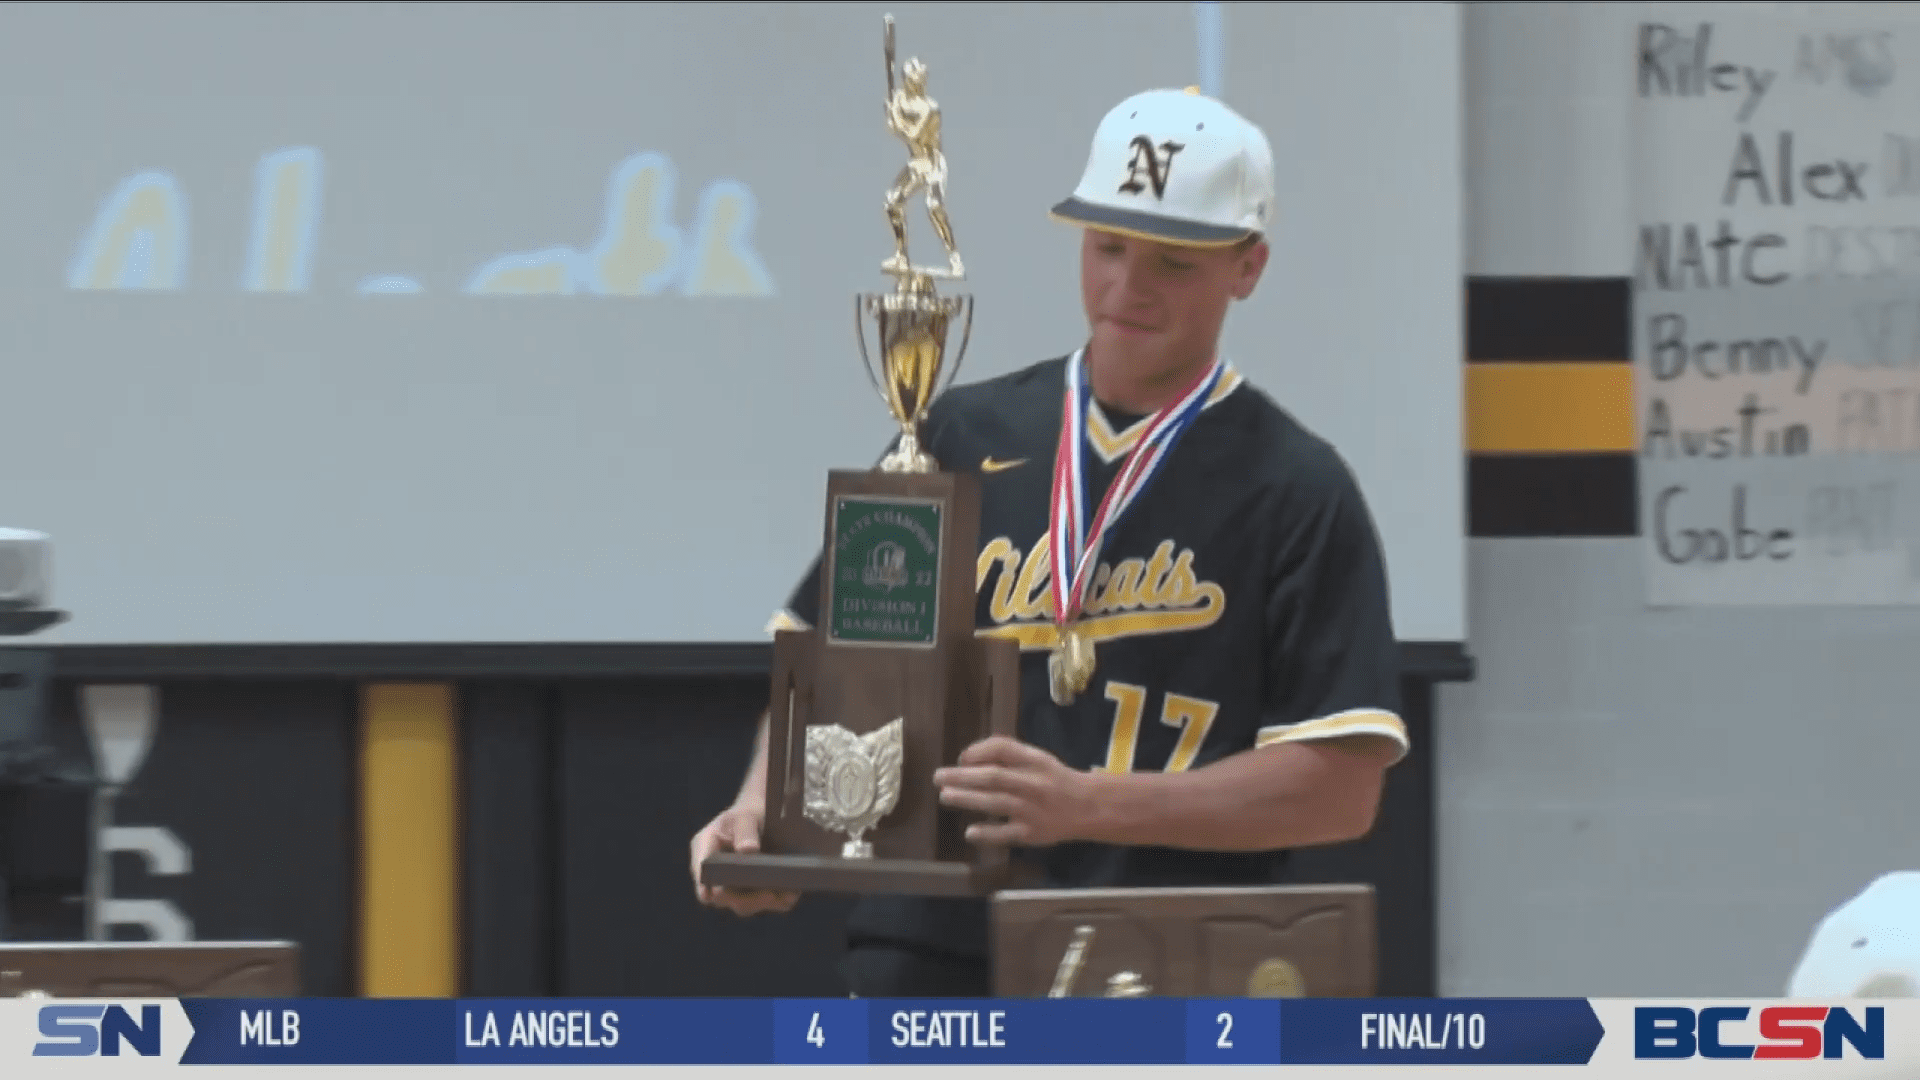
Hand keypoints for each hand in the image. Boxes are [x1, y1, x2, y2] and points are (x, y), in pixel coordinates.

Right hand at [689, 803, 799, 916]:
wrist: (766, 816)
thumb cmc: (749, 813)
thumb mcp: (746, 816)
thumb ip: (745, 831)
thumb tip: (748, 850)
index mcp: (705, 850)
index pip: (702, 872)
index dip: (706, 886)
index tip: (719, 892)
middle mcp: (715, 873)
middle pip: (722, 897)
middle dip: (744, 899)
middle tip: (767, 895)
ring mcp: (734, 887)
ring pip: (743, 905)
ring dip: (762, 902)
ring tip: (781, 895)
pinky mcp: (754, 893)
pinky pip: (764, 903)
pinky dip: (777, 901)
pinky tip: (790, 894)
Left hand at [933, 735, 1097, 846]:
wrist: (1089, 807)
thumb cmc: (1054, 780)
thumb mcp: (1037, 759)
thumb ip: (1006, 754)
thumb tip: (966, 758)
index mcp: (1035, 761)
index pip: (1004, 748)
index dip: (979, 751)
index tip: (960, 758)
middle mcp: (1034, 783)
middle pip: (994, 777)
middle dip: (963, 777)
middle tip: (939, 778)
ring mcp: (1033, 810)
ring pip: (997, 803)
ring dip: (968, 799)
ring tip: (945, 797)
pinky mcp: (1033, 833)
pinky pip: (1007, 834)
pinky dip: (988, 833)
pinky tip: (970, 832)